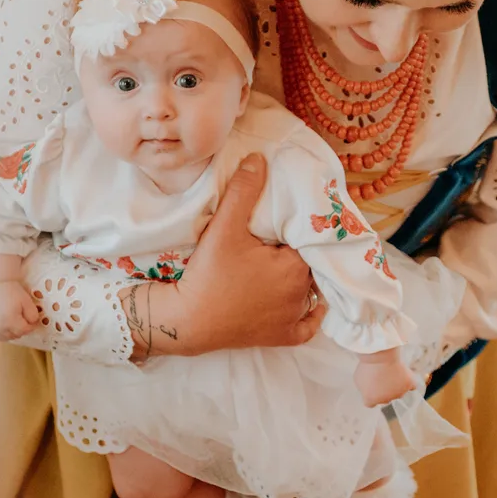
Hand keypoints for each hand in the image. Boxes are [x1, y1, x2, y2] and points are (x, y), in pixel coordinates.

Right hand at [0, 279, 40, 342]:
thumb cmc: (10, 290)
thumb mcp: (26, 300)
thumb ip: (33, 315)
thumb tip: (33, 325)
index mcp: (10, 321)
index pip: (25, 331)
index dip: (31, 325)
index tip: (31, 320)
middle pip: (15, 335)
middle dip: (20, 329)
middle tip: (20, 319)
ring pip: (4, 338)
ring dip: (9, 333)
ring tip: (10, 322)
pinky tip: (0, 329)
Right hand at [121, 153, 325, 359]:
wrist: (188, 321)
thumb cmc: (208, 274)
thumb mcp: (225, 227)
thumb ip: (244, 191)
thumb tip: (259, 159)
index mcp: (295, 267)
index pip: (307, 241)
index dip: (297, 231)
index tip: (285, 223)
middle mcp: (301, 294)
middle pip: (308, 265)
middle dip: (298, 253)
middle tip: (280, 241)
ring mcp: (292, 319)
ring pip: (308, 292)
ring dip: (302, 280)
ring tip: (286, 265)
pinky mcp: (280, 338)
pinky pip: (306, 327)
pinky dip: (308, 316)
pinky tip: (309, 304)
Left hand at [355, 349, 416, 407]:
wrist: (380, 355)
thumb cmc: (367, 365)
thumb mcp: (358, 378)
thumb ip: (363, 387)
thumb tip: (368, 388)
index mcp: (370, 400)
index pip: (370, 403)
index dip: (371, 395)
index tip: (372, 387)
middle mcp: (385, 400)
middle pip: (385, 398)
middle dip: (384, 390)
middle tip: (382, 377)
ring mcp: (399, 393)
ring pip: (398, 392)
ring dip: (396, 386)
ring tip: (392, 372)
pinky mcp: (409, 385)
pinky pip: (411, 386)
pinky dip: (408, 382)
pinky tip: (405, 376)